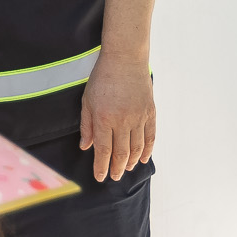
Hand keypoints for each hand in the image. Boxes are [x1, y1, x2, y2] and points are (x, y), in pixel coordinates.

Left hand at [81, 55, 155, 182]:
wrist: (125, 59)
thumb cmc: (102, 78)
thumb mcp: (87, 100)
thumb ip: (86, 125)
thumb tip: (85, 146)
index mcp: (104, 119)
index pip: (103, 150)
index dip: (101, 166)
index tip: (100, 177)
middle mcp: (122, 121)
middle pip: (121, 153)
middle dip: (117, 168)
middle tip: (115, 177)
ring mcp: (138, 117)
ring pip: (137, 148)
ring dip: (132, 162)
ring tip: (127, 169)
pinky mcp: (150, 112)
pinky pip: (150, 137)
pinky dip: (147, 150)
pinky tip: (143, 159)